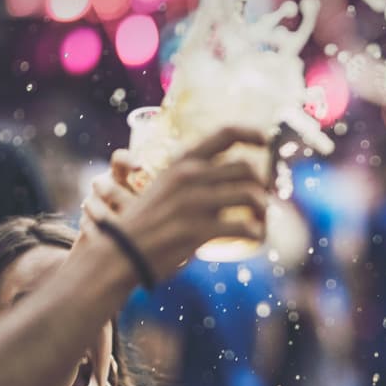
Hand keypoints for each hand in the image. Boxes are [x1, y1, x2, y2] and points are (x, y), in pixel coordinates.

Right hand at [81, 127, 271, 282]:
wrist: (120, 252)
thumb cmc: (146, 222)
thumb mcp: (165, 187)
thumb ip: (195, 181)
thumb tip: (232, 184)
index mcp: (182, 162)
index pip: (224, 133)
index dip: (251, 133)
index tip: (264, 141)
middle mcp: (190, 177)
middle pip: (247, 168)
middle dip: (263, 184)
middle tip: (264, 199)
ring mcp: (194, 203)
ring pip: (250, 195)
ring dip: (263, 209)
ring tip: (261, 220)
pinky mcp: (197, 230)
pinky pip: (243, 227)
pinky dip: (256, 232)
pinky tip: (255, 237)